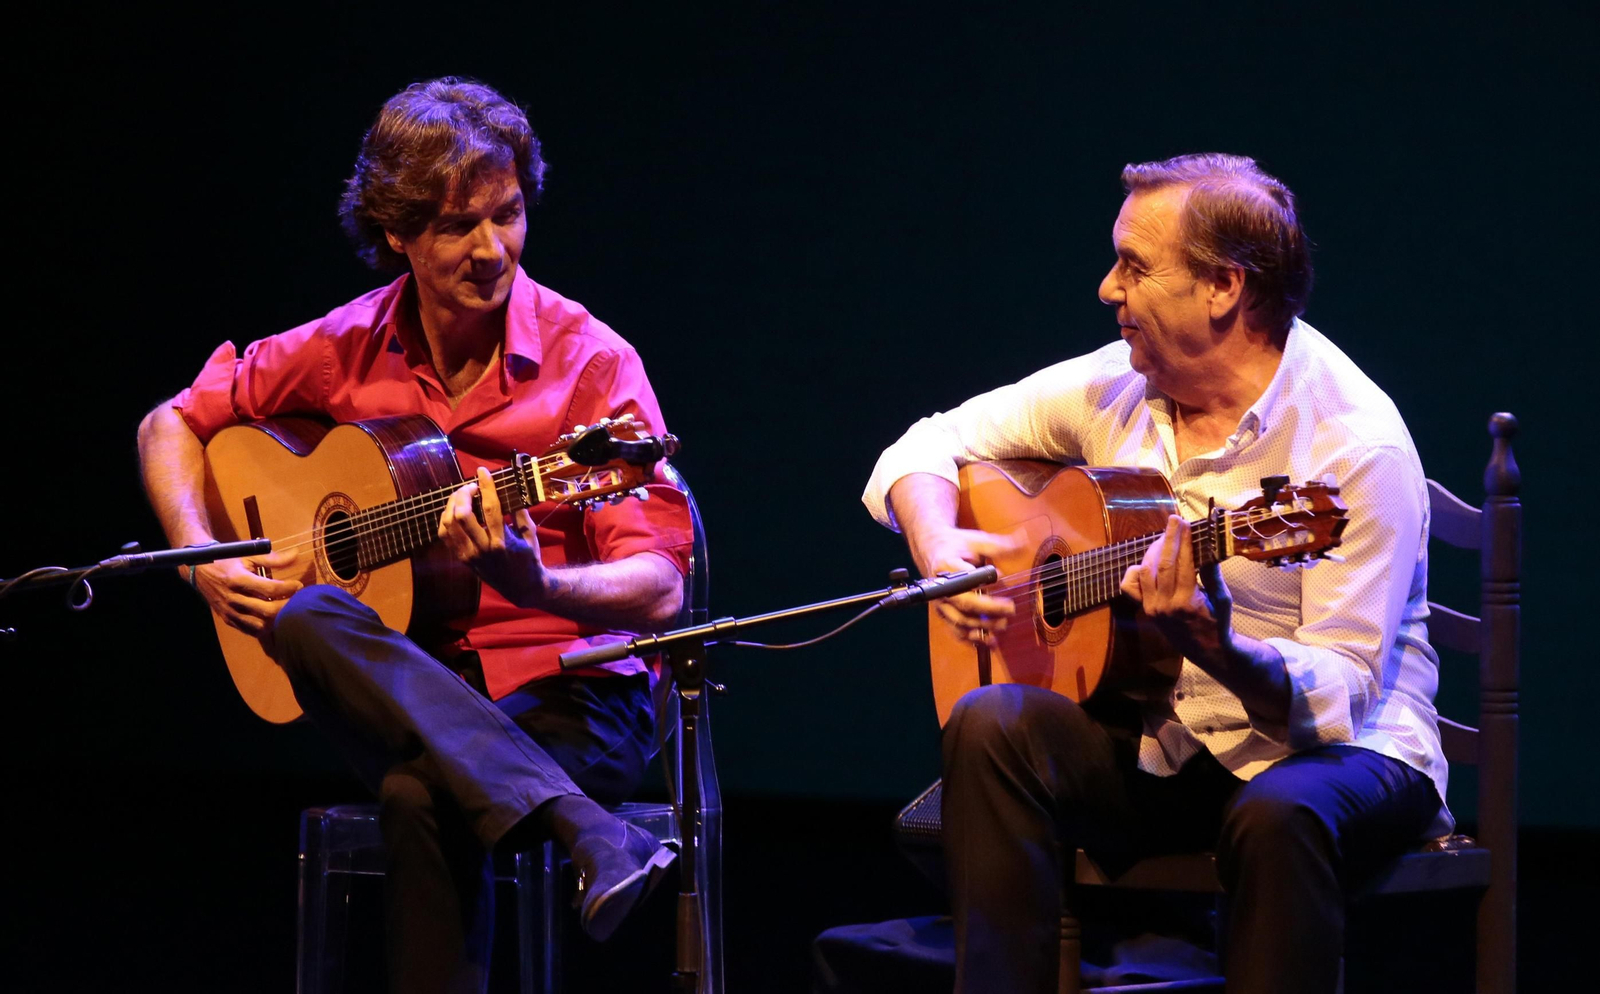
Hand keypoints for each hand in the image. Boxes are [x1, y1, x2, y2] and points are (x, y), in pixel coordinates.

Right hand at [193, 547, 304, 636]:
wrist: (200, 571)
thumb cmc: (229, 561)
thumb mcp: (249, 555)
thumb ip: (273, 558)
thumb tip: (296, 554)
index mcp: (239, 579)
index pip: (270, 589)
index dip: (289, 588)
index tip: (298, 585)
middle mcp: (233, 598)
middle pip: (268, 610)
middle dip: (287, 606)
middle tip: (297, 600)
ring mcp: (230, 611)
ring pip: (260, 625)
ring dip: (276, 620)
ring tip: (285, 610)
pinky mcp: (228, 620)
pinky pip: (250, 630)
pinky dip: (264, 627)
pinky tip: (272, 619)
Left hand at [438, 467, 546, 607]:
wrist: (521, 587)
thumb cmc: (529, 559)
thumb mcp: (530, 535)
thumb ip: (519, 512)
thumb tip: (511, 488)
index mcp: (502, 542)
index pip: (490, 508)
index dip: (486, 486)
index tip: (482, 471)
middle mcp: (482, 549)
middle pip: (462, 515)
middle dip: (463, 494)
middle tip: (471, 486)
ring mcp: (469, 555)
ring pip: (448, 524)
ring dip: (452, 505)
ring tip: (462, 496)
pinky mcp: (461, 559)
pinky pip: (445, 535)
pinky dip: (446, 519)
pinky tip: (455, 510)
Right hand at [917, 527, 1018, 646]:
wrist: (932, 550)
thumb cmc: (956, 546)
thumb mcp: (977, 540)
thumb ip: (1000, 545)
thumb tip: (1024, 541)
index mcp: (947, 566)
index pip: (965, 582)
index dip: (984, 590)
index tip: (1004, 588)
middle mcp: (940, 588)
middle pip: (964, 605)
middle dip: (988, 612)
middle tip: (1010, 610)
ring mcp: (941, 603)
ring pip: (960, 622)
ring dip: (983, 628)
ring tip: (1003, 625)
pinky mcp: (944, 614)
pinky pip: (956, 631)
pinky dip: (972, 640)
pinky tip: (990, 642)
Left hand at [1119, 514, 1233, 665]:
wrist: (1206, 650)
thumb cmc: (1218, 622)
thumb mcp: (1223, 599)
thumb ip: (1213, 575)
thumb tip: (1209, 547)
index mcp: (1188, 603)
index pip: (1183, 564)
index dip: (1184, 541)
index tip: (1186, 523)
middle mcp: (1165, 605)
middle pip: (1162, 565)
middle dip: (1168, 539)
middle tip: (1174, 520)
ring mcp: (1152, 608)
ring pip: (1145, 572)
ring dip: (1153, 551)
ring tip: (1165, 537)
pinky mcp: (1144, 610)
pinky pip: (1130, 588)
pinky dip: (1134, 571)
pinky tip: (1147, 560)